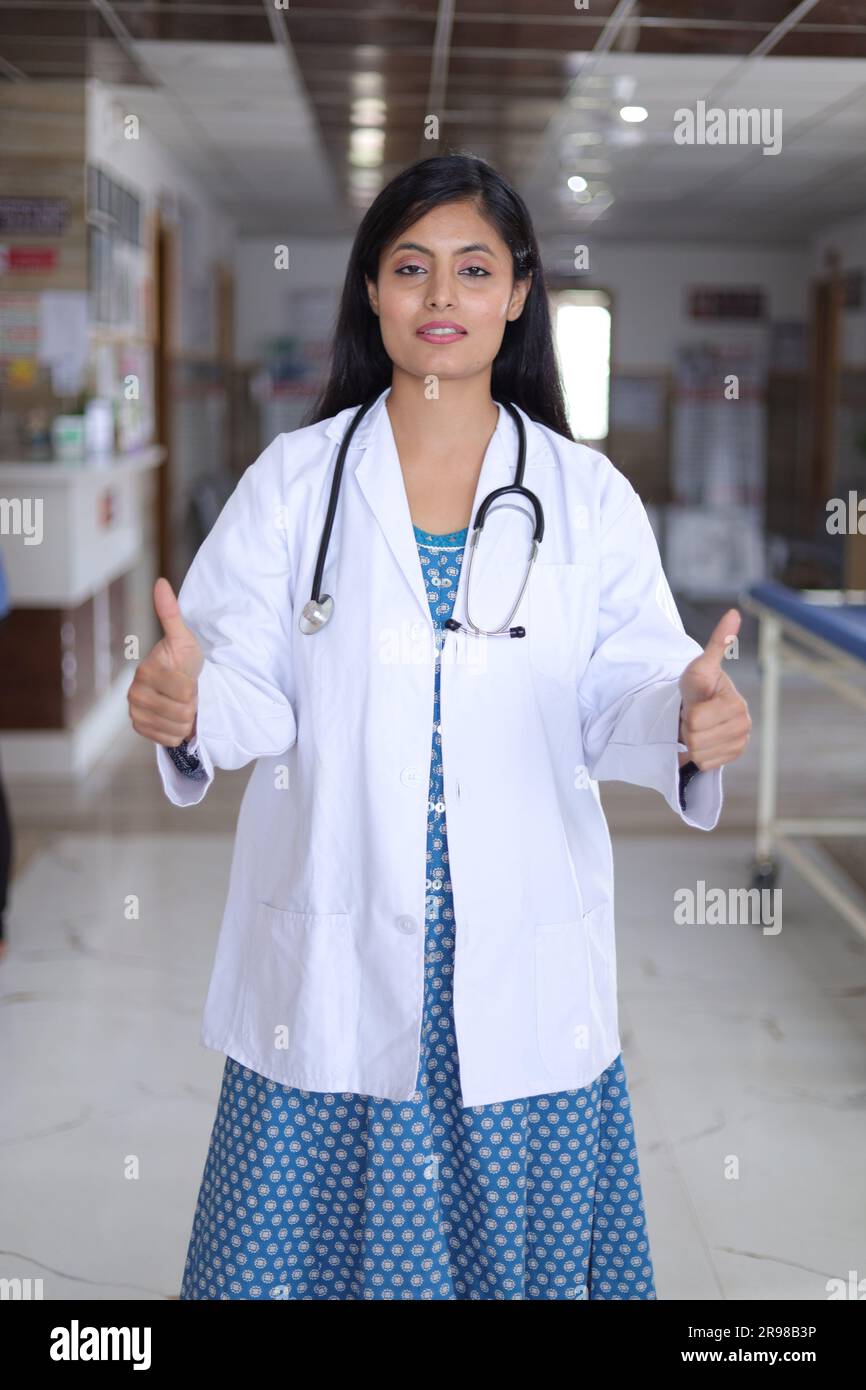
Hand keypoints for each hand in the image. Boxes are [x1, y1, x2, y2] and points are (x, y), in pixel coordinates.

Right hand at [127, 578, 203, 747]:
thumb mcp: (183, 637)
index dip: (195, 688)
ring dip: (187, 719)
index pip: (185, 691)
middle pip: (182, 712)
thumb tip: (161, 583)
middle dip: (192, 705)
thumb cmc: (184, 660)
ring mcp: (136, 712)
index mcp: (146, 671)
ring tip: (183, 705)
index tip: (191, 680)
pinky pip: (169, 740)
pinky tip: (175, 718)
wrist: (181, 683)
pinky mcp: (140, 728)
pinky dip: (178, 733)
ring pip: (177, 727)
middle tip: (188, 694)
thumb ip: (171, 613)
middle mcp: (135, 693)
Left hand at [678, 608, 750, 770]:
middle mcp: (743, 724)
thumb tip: (733, 613)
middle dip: (687, 728)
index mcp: (736, 704)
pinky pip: (704, 763)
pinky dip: (696, 755)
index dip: (687, 712)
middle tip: (692, 716)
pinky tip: (702, 740)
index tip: (693, 703)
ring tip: (696, 727)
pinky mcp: (732, 756)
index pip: (695, 719)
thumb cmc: (698, 684)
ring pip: (698, 753)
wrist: (698, 705)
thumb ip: (718, 642)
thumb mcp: (700, 665)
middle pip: (695, 739)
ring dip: (690, 742)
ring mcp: (740, 742)